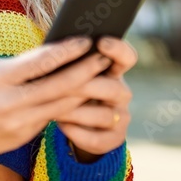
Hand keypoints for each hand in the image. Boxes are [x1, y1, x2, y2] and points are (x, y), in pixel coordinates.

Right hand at [0, 36, 112, 166]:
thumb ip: (23, 66)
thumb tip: (56, 54)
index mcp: (0, 77)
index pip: (42, 61)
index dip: (68, 50)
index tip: (86, 40)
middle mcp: (11, 101)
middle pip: (60, 85)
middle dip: (86, 70)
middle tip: (104, 57)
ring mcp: (19, 122)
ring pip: (63, 104)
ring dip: (85, 89)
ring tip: (100, 74)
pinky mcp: (24, 136)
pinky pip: (52, 118)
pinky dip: (69, 105)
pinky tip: (83, 95)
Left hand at [53, 35, 137, 160]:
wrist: (78, 127)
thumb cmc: (71, 91)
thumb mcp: (73, 73)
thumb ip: (71, 61)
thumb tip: (53, 42)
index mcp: (114, 71)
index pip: (127, 57)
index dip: (118, 49)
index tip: (100, 42)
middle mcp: (122, 93)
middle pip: (113, 87)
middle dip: (85, 86)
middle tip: (61, 85)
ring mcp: (121, 117)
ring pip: (105, 115)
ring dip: (77, 112)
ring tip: (54, 108)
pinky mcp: (115, 139)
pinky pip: (98, 139)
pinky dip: (77, 133)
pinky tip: (62, 125)